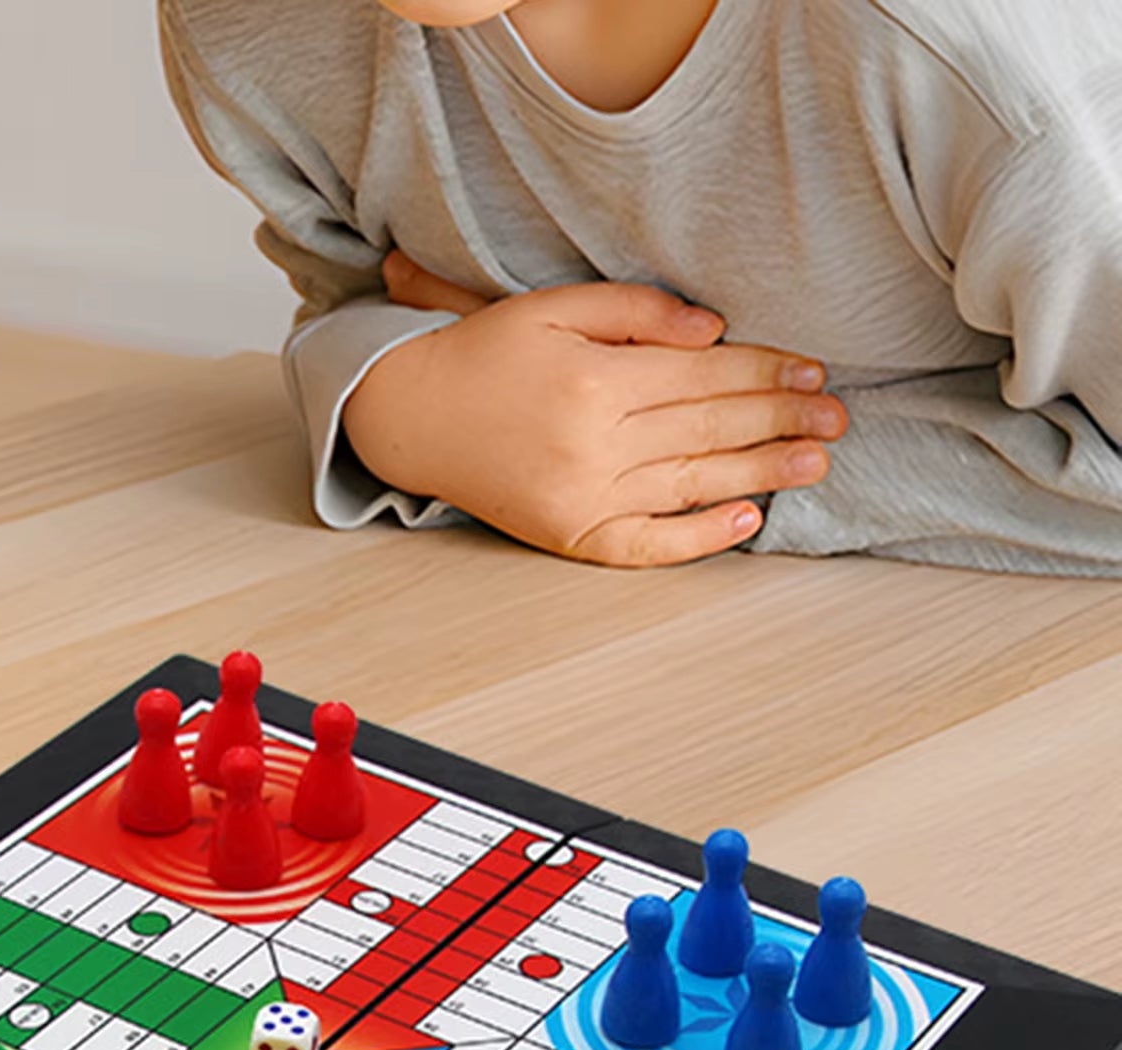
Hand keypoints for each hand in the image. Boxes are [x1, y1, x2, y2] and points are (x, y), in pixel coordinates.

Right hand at [341, 250, 847, 566]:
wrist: (412, 417)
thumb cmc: (485, 354)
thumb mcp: (553, 307)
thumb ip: (636, 311)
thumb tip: (714, 331)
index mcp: (595, 378)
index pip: (704, 375)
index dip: (766, 370)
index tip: (814, 371)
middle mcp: (594, 442)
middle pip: (708, 427)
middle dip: (779, 419)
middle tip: (838, 419)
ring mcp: (583, 496)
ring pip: (691, 482)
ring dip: (760, 472)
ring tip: (815, 463)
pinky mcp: (569, 534)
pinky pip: (646, 543)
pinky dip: (699, 536)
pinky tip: (748, 521)